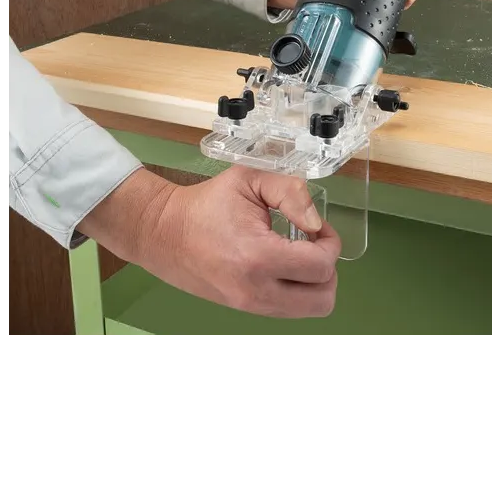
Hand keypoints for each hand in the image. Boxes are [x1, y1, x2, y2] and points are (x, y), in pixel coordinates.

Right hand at [77, 167, 341, 317]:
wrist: (162, 232)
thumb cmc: (204, 204)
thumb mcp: (249, 180)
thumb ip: (291, 193)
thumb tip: (315, 222)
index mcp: (258, 257)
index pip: (321, 267)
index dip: (329, 242)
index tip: (314, 226)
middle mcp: (255, 290)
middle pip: (323, 300)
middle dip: (326, 268)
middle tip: (311, 244)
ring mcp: (249, 305)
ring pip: (308, 310)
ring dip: (312, 283)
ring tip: (294, 254)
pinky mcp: (243, 310)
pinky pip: (287, 310)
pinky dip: (295, 290)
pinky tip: (279, 264)